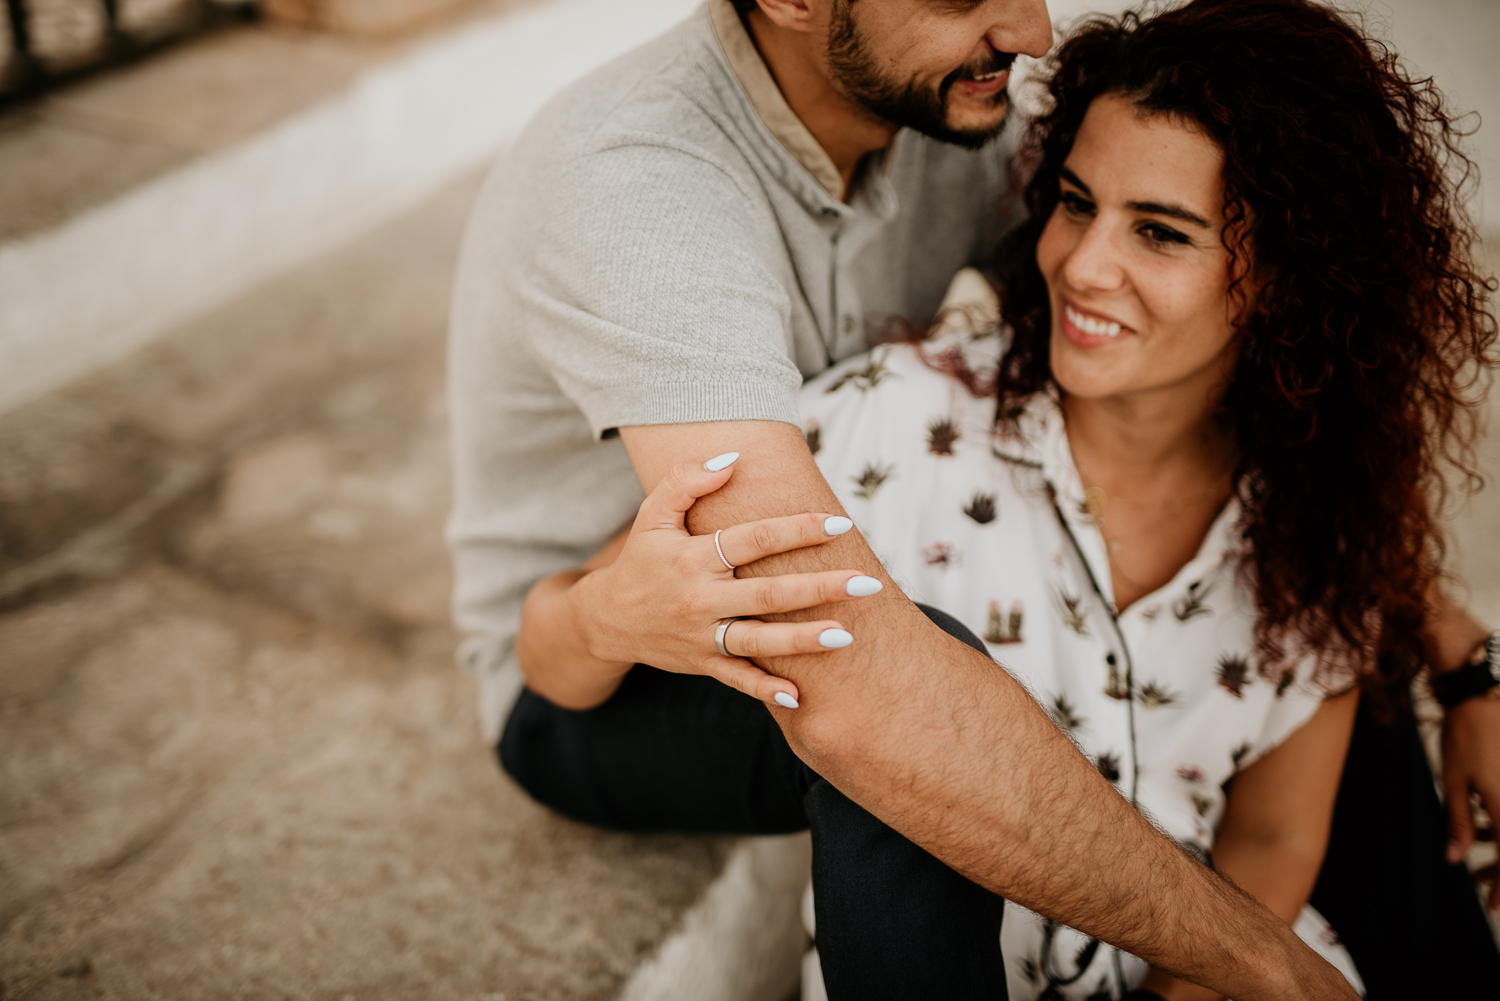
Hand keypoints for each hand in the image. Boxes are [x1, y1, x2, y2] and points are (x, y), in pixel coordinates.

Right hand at [570, 452, 882, 708]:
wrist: (606, 619)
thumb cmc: (641, 558)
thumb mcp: (652, 514)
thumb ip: (687, 481)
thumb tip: (733, 458)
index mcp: (693, 557)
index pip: (754, 539)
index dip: (797, 529)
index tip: (840, 523)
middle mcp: (700, 598)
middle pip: (768, 593)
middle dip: (820, 588)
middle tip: (865, 582)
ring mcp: (702, 635)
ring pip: (759, 640)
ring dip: (803, 640)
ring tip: (846, 636)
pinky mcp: (702, 663)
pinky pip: (737, 678)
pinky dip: (765, 690)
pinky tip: (799, 696)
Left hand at [1442, 693, 1499, 906]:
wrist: (1483, 698)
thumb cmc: (1464, 739)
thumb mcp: (1454, 782)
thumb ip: (1457, 822)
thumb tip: (1453, 859)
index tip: (1494, 905)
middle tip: (1482, 886)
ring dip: (1499, 847)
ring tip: (1476, 851)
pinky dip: (1497, 824)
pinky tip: (1482, 826)